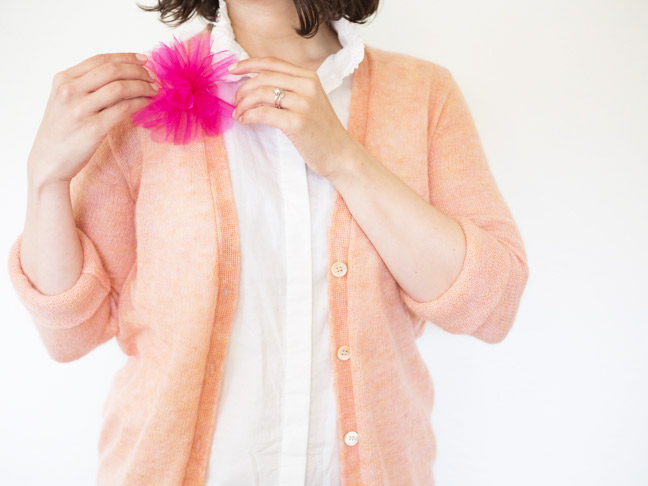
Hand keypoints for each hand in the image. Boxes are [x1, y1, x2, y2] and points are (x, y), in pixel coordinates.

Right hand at [27, 52, 158, 187]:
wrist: (48, 162)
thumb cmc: (61, 132)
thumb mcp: (65, 101)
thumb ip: (85, 86)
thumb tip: (122, 76)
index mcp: (63, 79)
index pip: (100, 60)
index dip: (126, 57)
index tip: (143, 60)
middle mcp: (70, 91)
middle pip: (112, 70)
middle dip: (138, 71)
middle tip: (153, 76)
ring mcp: (81, 109)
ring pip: (120, 87)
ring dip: (143, 86)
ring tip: (154, 90)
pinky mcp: (93, 128)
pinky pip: (123, 109)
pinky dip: (140, 103)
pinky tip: (147, 103)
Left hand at [229, 56, 356, 179]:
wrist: (340, 154)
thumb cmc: (321, 131)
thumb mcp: (310, 101)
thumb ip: (290, 89)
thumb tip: (256, 84)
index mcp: (309, 77)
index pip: (273, 63)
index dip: (249, 64)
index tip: (232, 70)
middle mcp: (307, 86)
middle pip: (263, 77)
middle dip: (243, 89)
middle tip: (235, 101)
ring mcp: (303, 104)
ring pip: (261, 94)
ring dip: (243, 104)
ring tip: (238, 114)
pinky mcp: (297, 122)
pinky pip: (263, 113)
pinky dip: (249, 116)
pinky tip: (245, 121)